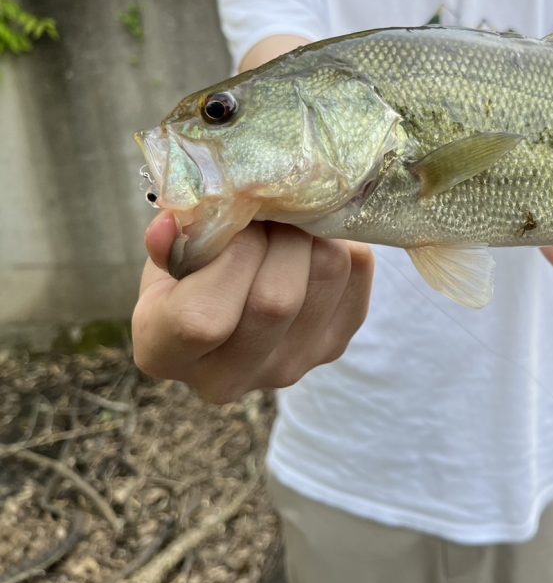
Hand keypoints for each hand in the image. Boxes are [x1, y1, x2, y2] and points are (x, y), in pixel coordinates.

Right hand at [132, 212, 373, 403]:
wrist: (228, 305)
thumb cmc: (185, 272)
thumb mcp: (164, 252)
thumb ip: (174, 238)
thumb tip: (174, 224)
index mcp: (165, 354)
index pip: (204, 321)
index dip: (227, 257)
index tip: (233, 219)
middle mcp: (228, 377)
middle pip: (277, 299)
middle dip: (278, 234)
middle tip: (270, 205)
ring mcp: (290, 365)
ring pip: (327, 274)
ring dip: (312, 231)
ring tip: (290, 217)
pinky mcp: (335, 343)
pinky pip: (358, 271)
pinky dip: (341, 239)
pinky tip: (313, 236)